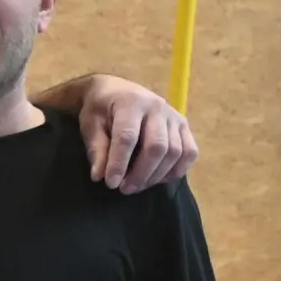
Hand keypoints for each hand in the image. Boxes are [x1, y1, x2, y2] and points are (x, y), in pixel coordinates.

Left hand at [77, 76, 196, 193]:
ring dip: (156, 175)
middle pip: (157, 146)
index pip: (128, 137)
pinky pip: (189, 152)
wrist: (115, 91)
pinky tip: (158, 179)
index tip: (111, 183)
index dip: (119, 163)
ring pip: (175, 152)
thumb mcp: (90, 125)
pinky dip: (177, 170)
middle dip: (141, 173)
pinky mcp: (183, 125)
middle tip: (124, 189)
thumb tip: (100, 176)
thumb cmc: (100, 110)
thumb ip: (96, 149)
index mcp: (131, 103)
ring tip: (136, 186)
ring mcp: (174, 116)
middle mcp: (157, 107)